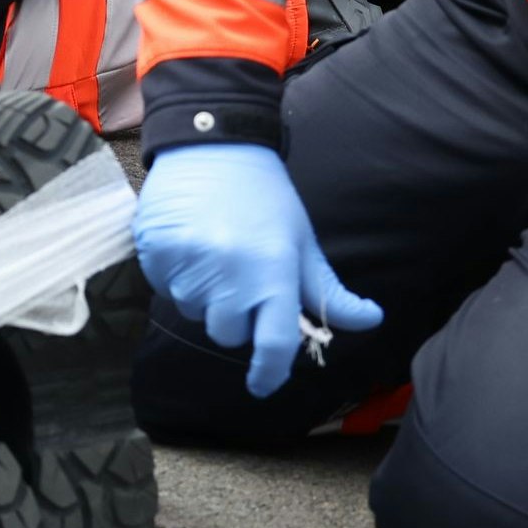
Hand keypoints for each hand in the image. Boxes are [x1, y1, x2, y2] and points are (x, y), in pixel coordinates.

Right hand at [134, 143, 380, 400]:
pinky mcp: (156, 251)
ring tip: (214, 256)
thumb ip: (328, 292)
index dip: (269, 373)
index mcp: (273, 272)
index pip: (273, 344)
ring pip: (193, 312)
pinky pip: (164, 288)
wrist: (212, 143)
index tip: (263, 385)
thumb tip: (371, 321)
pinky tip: (189, 246)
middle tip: (241, 282)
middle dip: (236, 318)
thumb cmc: (266, 198)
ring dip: (204, 297)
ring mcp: (188, 262)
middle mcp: (229, 272)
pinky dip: (176, 277)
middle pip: (228, 334)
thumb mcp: (303, 243)